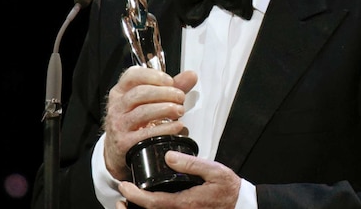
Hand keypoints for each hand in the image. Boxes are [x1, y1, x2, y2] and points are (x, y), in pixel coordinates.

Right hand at [102, 66, 196, 179]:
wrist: (118, 150)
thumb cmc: (134, 122)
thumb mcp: (147, 102)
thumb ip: (169, 88)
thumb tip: (190, 76)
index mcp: (120, 92)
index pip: (132, 75)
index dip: (153, 76)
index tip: (170, 81)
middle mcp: (117, 107)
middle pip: (140, 93)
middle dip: (164, 93)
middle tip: (180, 97)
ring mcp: (119, 125)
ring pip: (143, 111)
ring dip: (166, 109)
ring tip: (180, 110)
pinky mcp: (125, 143)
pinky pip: (147, 134)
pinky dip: (165, 129)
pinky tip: (177, 126)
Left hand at [117, 150, 241, 208]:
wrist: (241, 205)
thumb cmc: (228, 189)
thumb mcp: (214, 171)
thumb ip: (191, 163)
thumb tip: (168, 156)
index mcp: (185, 202)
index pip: (153, 202)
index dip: (135, 195)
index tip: (124, 186)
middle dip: (131, 208)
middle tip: (119, 197)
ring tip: (126, 202)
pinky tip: (147, 204)